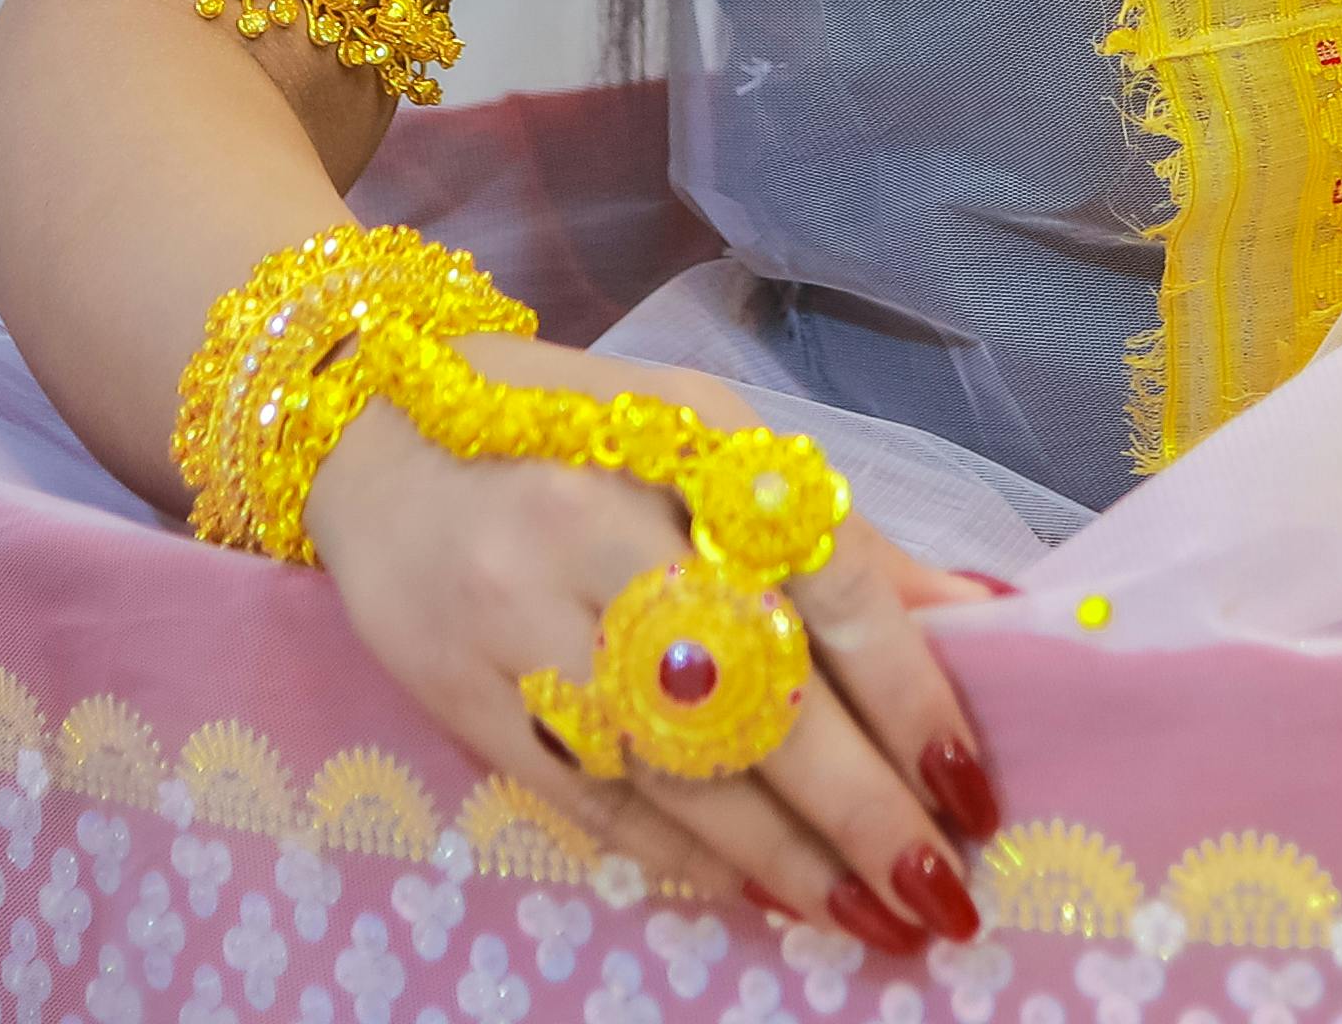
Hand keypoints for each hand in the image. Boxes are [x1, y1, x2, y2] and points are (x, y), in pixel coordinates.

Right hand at [308, 339, 994, 960]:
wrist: (357, 424)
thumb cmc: (564, 428)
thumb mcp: (705, 436)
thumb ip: (836, 536)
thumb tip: (984, 618)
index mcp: (686, 444)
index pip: (828, 584)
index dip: (912, 697)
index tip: (974, 790)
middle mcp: (599, 530)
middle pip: (756, 695)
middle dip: (860, 810)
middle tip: (936, 894)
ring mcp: (519, 619)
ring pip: (673, 767)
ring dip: (781, 858)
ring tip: (862, 917)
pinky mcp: (457, 691)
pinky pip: (586, 798)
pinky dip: (677, 855)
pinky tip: (749, 892)